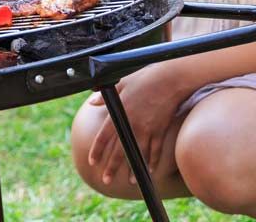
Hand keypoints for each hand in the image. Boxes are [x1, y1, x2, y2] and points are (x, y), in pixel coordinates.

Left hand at [87, 65, 181, 183]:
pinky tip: (149, 170)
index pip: (104, 136)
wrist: (169, 80)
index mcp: (120, 112)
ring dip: (133, 169)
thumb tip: (92, 102)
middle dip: (112, 167)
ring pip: (138, 154)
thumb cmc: (144, 78)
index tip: (92, 162)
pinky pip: (156, 151)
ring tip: (130, 182)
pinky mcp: (160, 131)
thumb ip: (106, 96)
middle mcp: (132, 124)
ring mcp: (147, 129)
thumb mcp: (121, 83)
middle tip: (106, 180)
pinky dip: (153, 161)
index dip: (97, 150)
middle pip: (119, 150)